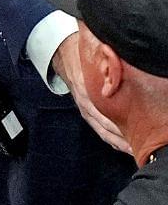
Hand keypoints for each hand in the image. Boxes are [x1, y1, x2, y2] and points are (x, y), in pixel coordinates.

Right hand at [52, 33, 132, 153]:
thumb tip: (133, 73)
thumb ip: (111, 70)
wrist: (63, 54)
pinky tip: (122, 145)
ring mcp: (85, 108)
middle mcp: (86, 103)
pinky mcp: (85, 111)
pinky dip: (110, 139)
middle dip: (122, 137)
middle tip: (140, 144)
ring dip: (118, 142)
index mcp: (88, 91)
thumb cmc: (83, 56)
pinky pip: (98, 129)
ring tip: (133, 149)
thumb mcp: (97, 60)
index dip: (121, 124)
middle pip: (106, 126)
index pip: (105, 113)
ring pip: (102, 131)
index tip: (137, 129)